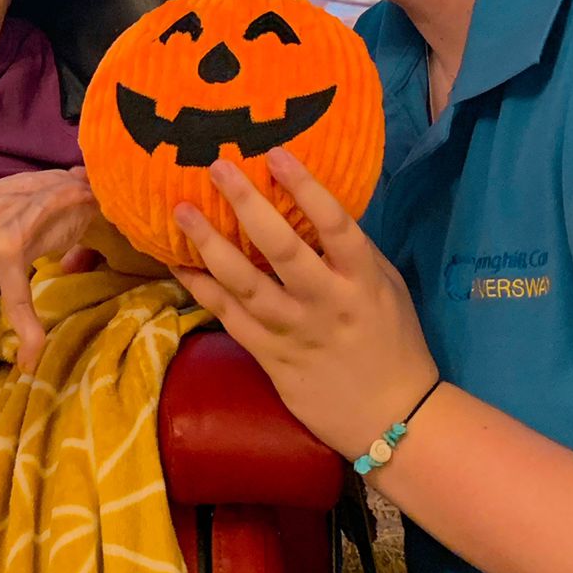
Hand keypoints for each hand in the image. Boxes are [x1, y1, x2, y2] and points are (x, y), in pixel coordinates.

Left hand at [172, 150, 437, 461]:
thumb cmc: (393, 342)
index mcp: (363, 280)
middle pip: (283, 249)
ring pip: (246, 285)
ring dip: (210, 245)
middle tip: (218, 168)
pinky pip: (229, 318)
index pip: (335, 225)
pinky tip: (178, 263)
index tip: (276, 155)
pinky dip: (201, 289)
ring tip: (183, 212)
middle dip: (247, 205)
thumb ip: (352, 251)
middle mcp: (327, 303)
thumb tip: (311, 206)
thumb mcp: (387, 288)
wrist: (392, 418)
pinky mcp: (270, 357)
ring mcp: (295, 332)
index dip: (306, 187)